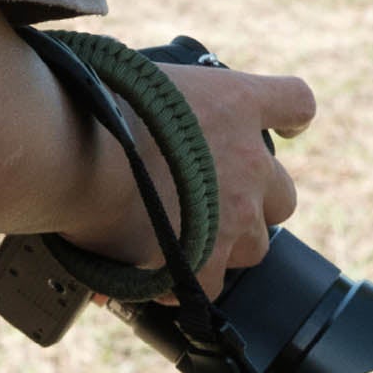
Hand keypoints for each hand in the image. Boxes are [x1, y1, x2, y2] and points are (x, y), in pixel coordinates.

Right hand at [59, 63, 315, 298]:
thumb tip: (133, 133)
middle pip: (282, 196)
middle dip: (250, 206)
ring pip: (253, 247)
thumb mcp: (138, 86)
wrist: (78, 153)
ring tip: (176, 248)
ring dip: (221, 248)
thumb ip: (157, 110)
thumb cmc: (93, 107)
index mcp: (236, 104)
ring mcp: (235, 215)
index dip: (291, 120)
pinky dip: (184, 285)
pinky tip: (154, 279)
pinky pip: (209, 286)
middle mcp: (249, 161)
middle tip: (208, 208)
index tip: (288, 129)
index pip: (294, 103)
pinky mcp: (207, 260)